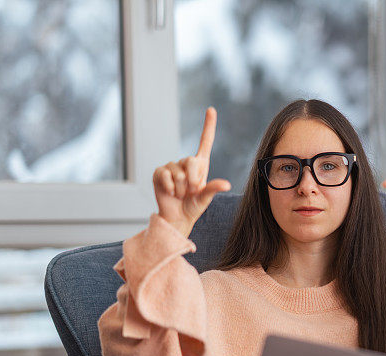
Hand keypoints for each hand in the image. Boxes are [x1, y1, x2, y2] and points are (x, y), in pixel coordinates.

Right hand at [153, 107, 231, 237]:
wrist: (177, 217)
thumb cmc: (194, 206)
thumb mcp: (206, 198)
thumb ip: (213, 188)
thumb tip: (226, 184)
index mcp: (200, 164)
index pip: (205, 141)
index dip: (208, 125)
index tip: (211, 109)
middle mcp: (186, 162)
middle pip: (191, 161)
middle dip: (193, 180)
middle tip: (191, 191)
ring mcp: (171, 166)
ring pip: (178, 173)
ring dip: (181, 188)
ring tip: (180, 194)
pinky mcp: (159, 172)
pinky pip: (165, 175)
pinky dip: (169, 187)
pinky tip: (170, 193)